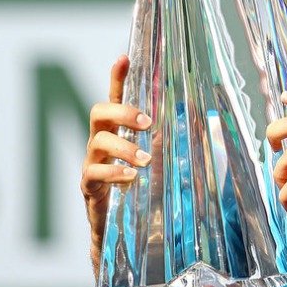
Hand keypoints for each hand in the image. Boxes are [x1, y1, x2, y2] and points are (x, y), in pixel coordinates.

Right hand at [81, 55, 151, 256]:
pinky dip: (114, 173)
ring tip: (146, 160)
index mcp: (119, 131)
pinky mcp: (88, 186)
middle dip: (123, 112)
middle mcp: (101, 142)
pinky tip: (132, 178)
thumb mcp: (160, 157)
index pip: (115, 98)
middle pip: (99, 112)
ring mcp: (91, 163)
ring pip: (98, 142)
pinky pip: (94, 173)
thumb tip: (198, 114)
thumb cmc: (143, 187)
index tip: (124, 58)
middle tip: (148, 123)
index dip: (118, 78)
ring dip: (125, 148)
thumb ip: (171, 137)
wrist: (122, 228)